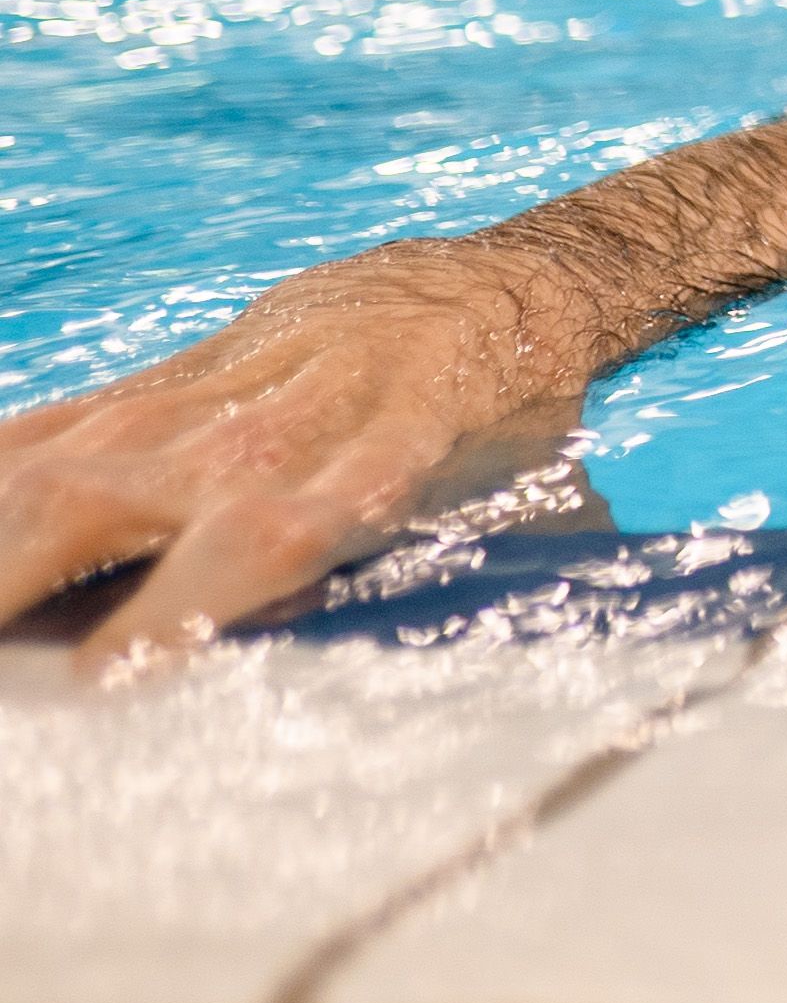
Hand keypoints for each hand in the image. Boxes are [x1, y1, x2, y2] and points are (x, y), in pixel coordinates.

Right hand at [0, 249, 583, 668]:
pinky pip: (32, 436)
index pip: (251, 544)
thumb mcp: (517, 526)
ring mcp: (185, 406)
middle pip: (84, 503)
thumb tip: (465, 710)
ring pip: (36, 473)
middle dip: (1, 586)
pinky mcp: (149, 384)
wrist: (500, 292)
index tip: (97, 681)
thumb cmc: (506, 437)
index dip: (169, 614)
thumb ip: (462, 606)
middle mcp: (253, 441)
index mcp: (356, 484)